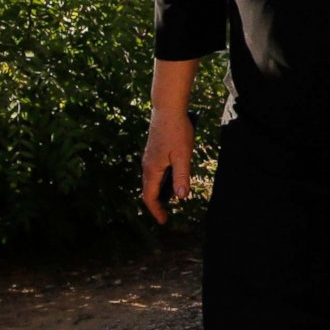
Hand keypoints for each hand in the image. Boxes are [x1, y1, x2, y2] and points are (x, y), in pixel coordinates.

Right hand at [141, 107, 193, 223]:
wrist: (168, 108)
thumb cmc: (177, 131)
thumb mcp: (183, 155)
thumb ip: (182, 176)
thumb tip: (182, 198)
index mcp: (152, 168)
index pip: (149, 196)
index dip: (156, 210)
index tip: (163, 221)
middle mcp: (147, 164)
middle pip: (148, 190)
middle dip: (156, 204)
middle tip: (166, 214)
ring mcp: (149, 157)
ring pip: (151, 180)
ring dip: (158, 192)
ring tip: (169, 200)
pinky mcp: (153, 150)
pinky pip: (155, 171)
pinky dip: (160, 180)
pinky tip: (171, 179)